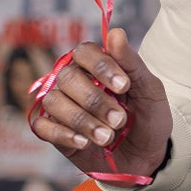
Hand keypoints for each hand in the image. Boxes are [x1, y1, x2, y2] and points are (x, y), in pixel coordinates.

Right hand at [28, 28, 172, 181]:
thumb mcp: (149, 90)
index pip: (84, 51)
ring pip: (54, 101)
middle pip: (67, 77)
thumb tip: (115, 32)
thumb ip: (131, 63)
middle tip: (120, 120)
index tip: (124, 87)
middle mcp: (75, 82)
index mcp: (98, 66)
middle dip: (95, 101)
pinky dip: (64, 134)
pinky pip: (42, 125)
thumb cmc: (148, 118)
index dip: (101, 66)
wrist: (145, 157)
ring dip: (83, 121)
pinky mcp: (53, 131)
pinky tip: (85, 143)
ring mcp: (63, 106)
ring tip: (107, 137)